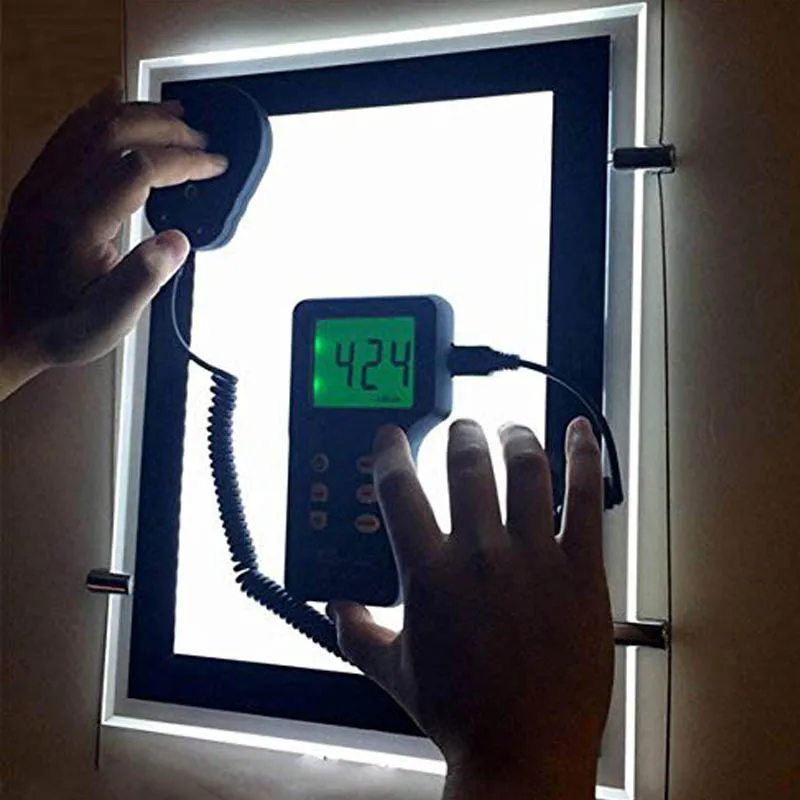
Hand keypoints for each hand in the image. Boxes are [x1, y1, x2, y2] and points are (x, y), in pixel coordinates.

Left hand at [0, 79, 227, 398]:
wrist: (6, 325)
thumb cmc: (59, 324)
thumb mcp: (108, 319)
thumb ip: (143, 279)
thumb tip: (178, 241)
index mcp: (78, 223)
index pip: (138, 168)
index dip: (183, 161)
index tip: (213, 166)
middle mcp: (56, 192)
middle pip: (114, 132)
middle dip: (166, 129)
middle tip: (201, 140)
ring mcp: (43, 183)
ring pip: (91, 124)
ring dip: (137, 112)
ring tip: (174, 115)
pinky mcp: (38, 183)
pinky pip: (69, 130)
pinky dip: (99, 109)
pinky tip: (117, 100)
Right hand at [329, 418, 613, 799]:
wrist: (524, 752)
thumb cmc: (462, 715)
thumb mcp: (395, 672)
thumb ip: (358, 632)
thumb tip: (336, 608)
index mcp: (430, 573)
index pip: (399, 490)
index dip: (391, 452)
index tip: (392, 438)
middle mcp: (480, 555)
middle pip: (467, 464)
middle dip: (460, 434)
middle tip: (462, 429)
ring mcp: (534, 558)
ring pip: (524, 469)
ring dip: (514, 436)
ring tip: (510, 428)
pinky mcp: (580, 570)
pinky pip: (585, 499)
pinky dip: (582, 458)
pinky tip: (578, 432)